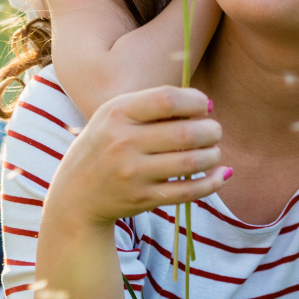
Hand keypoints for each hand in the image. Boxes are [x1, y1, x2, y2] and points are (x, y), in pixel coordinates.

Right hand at [46, 86, 228, 228]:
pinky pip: (188, 191)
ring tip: (214, 151)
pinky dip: (213, 182)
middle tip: (214, 131)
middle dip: (211, 130)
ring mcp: (132, 173)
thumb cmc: (105, 145)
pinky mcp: (142, 199)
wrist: (75, 194)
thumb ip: (152, 105)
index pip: (166, 99)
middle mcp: (123, 142)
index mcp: (117, 113)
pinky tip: (222, 173)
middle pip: (185, 132)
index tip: (205, 106)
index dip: (195, 100)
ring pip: (191, 162)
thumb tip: (205, 104)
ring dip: (213, 155)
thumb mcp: (115, 116)